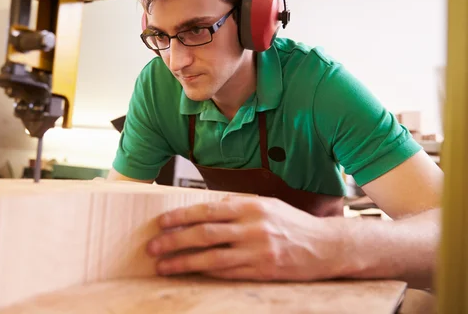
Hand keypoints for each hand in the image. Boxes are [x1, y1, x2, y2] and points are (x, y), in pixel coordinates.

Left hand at [147, 196, 345, 280]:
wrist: (325, 247)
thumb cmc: (293, 223)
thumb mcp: (266, 204)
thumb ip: (237, 205)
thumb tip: (209, 207)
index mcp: (251, 207)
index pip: (207, 211)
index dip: (180, 217)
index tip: (160, 223)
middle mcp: (252, 228)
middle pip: (204, 235)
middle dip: (174, 241)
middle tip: (152, 246)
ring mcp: (257, 252)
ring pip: (212, 258)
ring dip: (183, 262)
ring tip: (163, 266)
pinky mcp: (262, 272)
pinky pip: (227, 274)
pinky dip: (206, 273)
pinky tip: (190, 273)